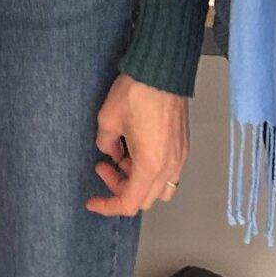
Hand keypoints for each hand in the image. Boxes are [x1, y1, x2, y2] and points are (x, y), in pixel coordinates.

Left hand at [87, 73, 188, 216]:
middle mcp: (169, 167)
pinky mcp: (183, 145)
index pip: (129, 203)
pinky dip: (150, 169)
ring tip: (121, 156)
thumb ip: (105, 144)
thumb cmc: (136, 93)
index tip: (92, 200)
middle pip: (145, 199)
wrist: (163, 69)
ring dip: (138, 181)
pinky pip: (168, 171)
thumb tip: (112, 153)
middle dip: (121, 189)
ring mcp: (180, 156)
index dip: (107, 206)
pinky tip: (136, 146)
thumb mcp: (107, 120)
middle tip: (104, 167)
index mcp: (150, 166)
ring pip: (159, 187)